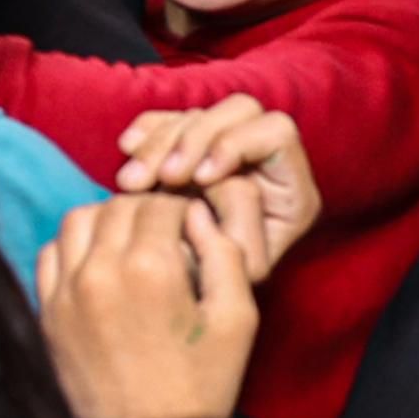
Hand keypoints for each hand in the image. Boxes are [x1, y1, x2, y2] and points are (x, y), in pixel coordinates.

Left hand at [37, 192, 259, 417]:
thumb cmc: (204, 385)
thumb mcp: (238, 318)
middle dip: (144, 210)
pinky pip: (50, 253)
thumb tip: (196, 212)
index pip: (159, 205)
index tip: (188, 223)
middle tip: (162, 230)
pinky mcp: (45, 312)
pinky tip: (96, 262)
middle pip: (117, 206)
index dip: (180, 208)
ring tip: (128, 240)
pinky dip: (73, 246)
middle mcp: (100, 272)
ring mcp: (65, 292)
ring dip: (104, 219)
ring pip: (77, 219)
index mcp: (151, 269)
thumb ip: (224, 253)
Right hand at [114, 95, 321, 283]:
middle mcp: (264, 163)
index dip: (235, 145)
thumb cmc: (221, 293)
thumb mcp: (238, 271)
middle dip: (193, 138)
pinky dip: (145, 131)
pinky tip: (126, 150)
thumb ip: (232, 235)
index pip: (276, 132)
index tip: (200, 179)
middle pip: (238, 110)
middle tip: (164, 177)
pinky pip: (167, 119)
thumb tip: (201, 204)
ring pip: (198, 113)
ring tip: (130, 182)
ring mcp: (223, 151)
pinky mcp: (189, 150)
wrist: (185, 307)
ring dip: (160, 142)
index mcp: (292, 191)